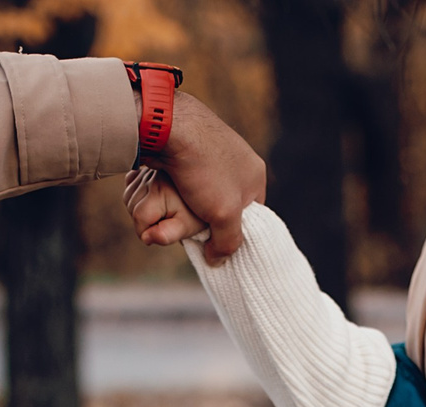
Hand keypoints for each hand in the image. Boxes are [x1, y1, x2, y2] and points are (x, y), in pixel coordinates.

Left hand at [138, 90, 263, 261]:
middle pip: (228, 200)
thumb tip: (218, 260)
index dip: (233, 229)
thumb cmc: (203, 170)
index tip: (215, 238)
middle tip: (194, 226)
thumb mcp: (223, 214)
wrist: (168, 126)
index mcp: (256, 173)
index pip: (251, 213)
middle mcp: (240, 158)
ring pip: (207, 187)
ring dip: (194, 201)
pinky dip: (183, 184)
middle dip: (211, 216)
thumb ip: (226, 241)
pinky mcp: (193, 142)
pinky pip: (191, 173)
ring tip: (180, 209)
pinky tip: (172, 189)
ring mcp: (216, 147)